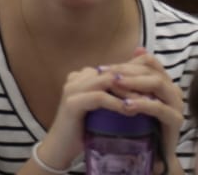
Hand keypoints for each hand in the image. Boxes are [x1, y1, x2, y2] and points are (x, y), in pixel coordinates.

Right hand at [38, 49, 185, 171]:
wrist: (61, 146)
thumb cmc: (84, 128)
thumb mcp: (101, 109)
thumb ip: (114, 97)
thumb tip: (140, 93)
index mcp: (81, 76)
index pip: (112, 69)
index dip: (133, 76)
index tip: (154, 87)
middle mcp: (75, 78)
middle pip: (111, 72)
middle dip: (134, 82)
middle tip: (154, 94)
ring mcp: (72, 89)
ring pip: (106, 81)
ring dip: (129, 92)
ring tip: (147, 103)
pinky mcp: (72, 103)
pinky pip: (99, 97)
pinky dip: (117, 103)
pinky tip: (131, 111)